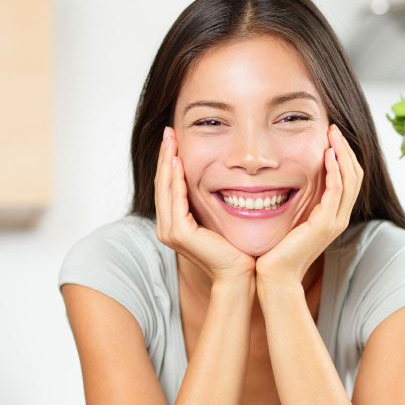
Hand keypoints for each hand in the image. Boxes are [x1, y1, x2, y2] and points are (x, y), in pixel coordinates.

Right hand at [154, 126, 256, 283]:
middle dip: (166, 156)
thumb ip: (210, 203)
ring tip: (171, 139)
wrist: (240, 273)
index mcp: (175, 224)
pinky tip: (179, 161)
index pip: (169, 186)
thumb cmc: (236, 249)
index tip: (175, 138)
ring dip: (168, 162)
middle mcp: (167, 227)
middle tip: (169, 131)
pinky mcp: (179, 233)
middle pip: (163, 183)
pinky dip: (176, 179)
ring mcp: (170, 231)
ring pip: (166, 188)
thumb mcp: (219, 219)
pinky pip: (175, 199)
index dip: (170, 161)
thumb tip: (217, 180)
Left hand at [255, 123, 362, 292]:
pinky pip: (336, 191)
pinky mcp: (325, 224)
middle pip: (355, 176)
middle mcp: (339, 218)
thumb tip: (289, 183)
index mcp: (333, 216)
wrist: (275, 276)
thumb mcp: (291, 221)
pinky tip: (327, 155)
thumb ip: (297, 204)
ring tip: (333, 134)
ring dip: (342, 154)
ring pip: (350, 180)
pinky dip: (334, 170)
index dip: (343, 156)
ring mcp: (335, 221)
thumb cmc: (277, 251)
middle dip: (346, 149)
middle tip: (334, 129)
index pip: (349, 180)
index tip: (331, 137)